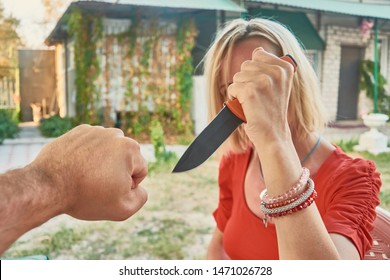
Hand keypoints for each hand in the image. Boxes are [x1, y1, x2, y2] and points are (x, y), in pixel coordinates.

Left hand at [30, 124, 147, 220]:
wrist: (47, 186)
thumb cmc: (87, 197)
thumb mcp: (122, 208)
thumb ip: (141, 197)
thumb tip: (139, 187)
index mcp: (130, 149)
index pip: (140, 170)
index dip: (128, 187)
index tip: (109, 191)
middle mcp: (115, 134)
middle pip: (125, 158)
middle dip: (117, 171)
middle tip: (98, 185)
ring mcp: (95, 131)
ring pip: (109, 151)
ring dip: (103, 162)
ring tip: (86, 177)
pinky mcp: (78, 131)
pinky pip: (91, 146)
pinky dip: (87, 156)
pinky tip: (77, 168)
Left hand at [228, 48, 294, 143]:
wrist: (273, 135)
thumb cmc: (272, 111)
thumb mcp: (278, 85)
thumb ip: (270, 67)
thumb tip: (258, 50)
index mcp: (285, 68)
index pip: (258, 55)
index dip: (255, 72)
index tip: (263, 87)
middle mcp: (276, 72)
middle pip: (245, 65)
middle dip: (246, 81)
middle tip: (257, 97)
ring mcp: (263, 81)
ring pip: (237, 77)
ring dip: (240, 90)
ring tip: (252, 103)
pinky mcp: (250, 91)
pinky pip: (232, 88)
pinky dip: (234, 98)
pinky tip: (245, 107)